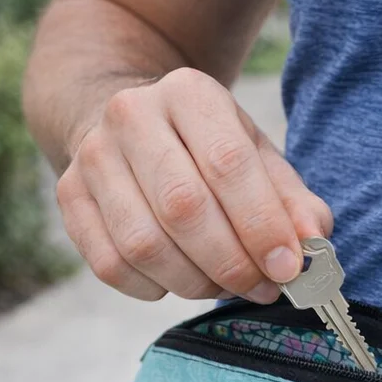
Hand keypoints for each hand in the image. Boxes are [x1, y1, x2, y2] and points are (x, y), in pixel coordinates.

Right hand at [56, 68, 332, 301]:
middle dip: (231, 263)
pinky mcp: (68, 197)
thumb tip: (312, 244)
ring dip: (194, 281)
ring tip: (224, 285)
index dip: (261, 225)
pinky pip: (110, 264)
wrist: (131, 125)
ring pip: (143, 244)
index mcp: (189, 93)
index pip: (227, 164)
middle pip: (183, 207)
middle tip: (261, 288)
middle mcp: (131, 115)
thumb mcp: (259, 159)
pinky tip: (179, 279)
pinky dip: (153, 288)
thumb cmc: (208, 150)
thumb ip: (293, 202)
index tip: (288, 268)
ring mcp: (91, 156)